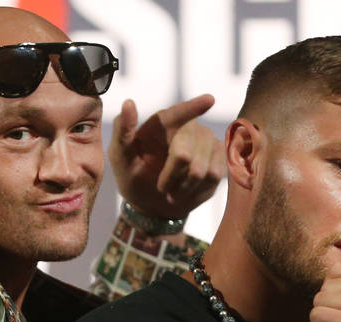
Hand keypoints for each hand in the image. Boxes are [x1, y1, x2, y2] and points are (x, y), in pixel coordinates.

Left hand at [108, 94, 225, 219]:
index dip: (194, 107)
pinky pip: (215, 175)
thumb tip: (128, 103)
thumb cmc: (133, 174)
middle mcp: (189, 127)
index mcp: (163, 122)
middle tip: (161, 186)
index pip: (178, 113)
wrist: (152, 201)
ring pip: (202, 169)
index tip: (209, 100)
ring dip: (184, 186)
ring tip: (174, 188)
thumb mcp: (120, 156)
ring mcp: (207, 141)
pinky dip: (197, 190)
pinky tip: (188, 189)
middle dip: (170, 177)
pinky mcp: (220, 158)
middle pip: (184, 155)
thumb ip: (122, 131)